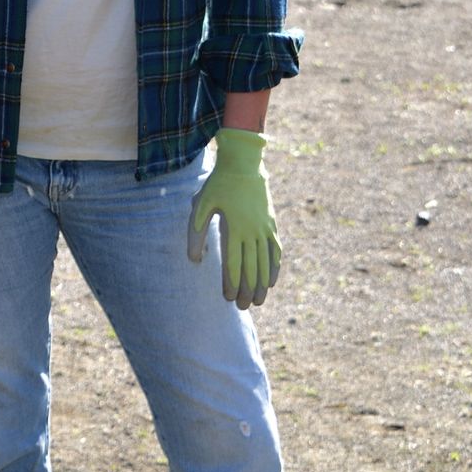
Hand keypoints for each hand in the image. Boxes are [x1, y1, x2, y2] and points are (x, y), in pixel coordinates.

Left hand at [187, 128, 281, 310]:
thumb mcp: (201, 205)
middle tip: (242, 307)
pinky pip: (276, 251)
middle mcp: (252, 232)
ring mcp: (265, 229)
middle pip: (251, 268)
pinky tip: (271, 281)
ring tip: (258, 302)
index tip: (227, 298)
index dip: (231, 283)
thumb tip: (195, 260)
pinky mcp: (272, 224)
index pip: (233, 264)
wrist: (244, 164)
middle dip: (246, 290)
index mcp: (234, 228)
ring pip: (265, 263)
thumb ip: (196, 233)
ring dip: (261, 284)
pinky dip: (275, 268)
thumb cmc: (218, 184)